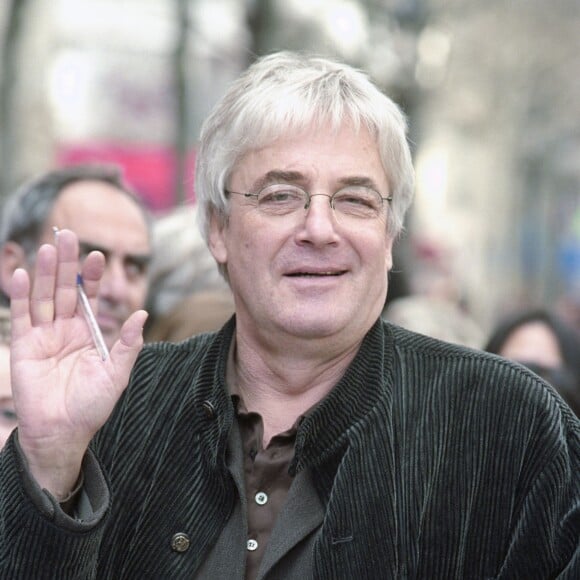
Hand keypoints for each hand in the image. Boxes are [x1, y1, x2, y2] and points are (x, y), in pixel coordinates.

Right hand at [9, 229, 146, 498]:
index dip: (92, 277)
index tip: (98, 255)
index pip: (89, 297)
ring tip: (48, 247)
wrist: (63, 431)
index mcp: (88, 333)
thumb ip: (128, 344)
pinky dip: (20, 296)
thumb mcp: (116, 374)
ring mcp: (43, 335)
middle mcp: (65, 329)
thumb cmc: (92, 405)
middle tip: (67, 234)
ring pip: (44, 296)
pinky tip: (22, 275)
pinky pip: (22, 316)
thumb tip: (143, 314)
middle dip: (67, 263)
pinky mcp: (24, 346)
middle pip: (65, 289)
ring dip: (45, 272)